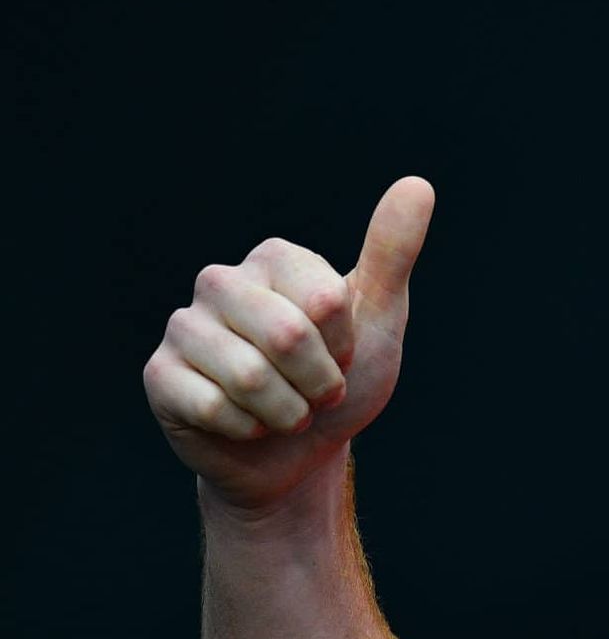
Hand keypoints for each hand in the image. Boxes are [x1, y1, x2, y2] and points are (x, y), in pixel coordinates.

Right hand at [143, 176, 434, 513]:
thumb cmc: (341, 381)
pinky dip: (248, 430)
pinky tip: (245, 426)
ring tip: (285, 410)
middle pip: (286, 336)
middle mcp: (220, 283)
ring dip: (287, 412)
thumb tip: (418, 186)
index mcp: (274, 260)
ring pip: (249, 377)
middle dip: (319, 382)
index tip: (341, 354)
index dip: (344, 345)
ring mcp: (185, 327)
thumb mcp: (380, 319)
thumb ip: (392, 254)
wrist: (303, 453)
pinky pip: (214, 408)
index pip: (325, 302)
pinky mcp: (160, 376)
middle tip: (317, 391)